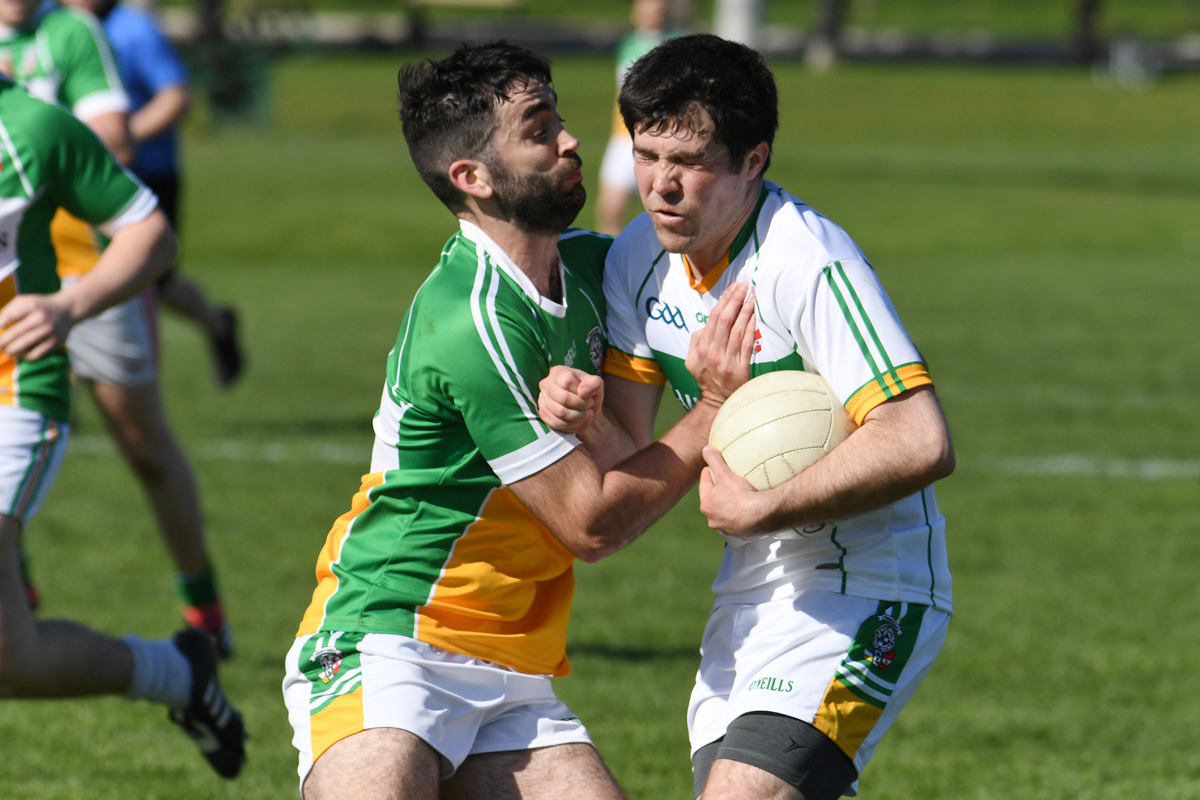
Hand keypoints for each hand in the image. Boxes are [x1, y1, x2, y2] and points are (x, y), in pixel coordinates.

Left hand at [0, 293, 76, 360]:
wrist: (67, 310)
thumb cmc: (39, 307)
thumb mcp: (24, 301)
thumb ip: (9, 311)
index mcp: (32, 305)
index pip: (10, 316)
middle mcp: (42, 318)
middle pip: (16, 333)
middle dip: (2, 342)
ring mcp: (50, 331)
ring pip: (25, 345)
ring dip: (12, 350)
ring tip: (7, 351)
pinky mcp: (56, 342)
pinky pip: (38, 354)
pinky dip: (27, 356)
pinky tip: (22, 354)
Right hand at [538, 366, 603, 433]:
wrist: (584, 409)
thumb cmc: (589, 393)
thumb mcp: (597, 385)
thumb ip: (593, 383)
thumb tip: (582, 391)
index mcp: (558, 371)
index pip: (567, 382)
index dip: (581, 392)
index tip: (588, 395)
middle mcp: (546, 384)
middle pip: (563, 398)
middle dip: (581, 405)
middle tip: (588, 405)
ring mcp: (543, 399)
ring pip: (560, 412)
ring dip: (578, 415)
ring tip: (585, 413)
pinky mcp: (543, 414)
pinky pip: (557, 422)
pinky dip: (571, 423)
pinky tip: (577, 419)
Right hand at [685, 282, 756, 407]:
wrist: (717, 401)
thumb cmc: (706, 377)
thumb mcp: (692, 360)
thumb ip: (696, 340)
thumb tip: (705, 325)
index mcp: (700, 348)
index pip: (713, 318)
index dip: (724, 300)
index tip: (734, 287)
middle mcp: (712, 353)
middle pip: (724, 320)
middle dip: (735, 300)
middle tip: (744, 286)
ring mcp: (726, 361)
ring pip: (736, 329)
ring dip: (745, 310)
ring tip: (752, 295)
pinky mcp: (740, 368)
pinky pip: (746, 344)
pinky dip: (751, 328)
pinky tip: (754, 315)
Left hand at [699, 445, 772, 538]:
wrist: (763, 517)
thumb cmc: (741, 495)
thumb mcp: (725, 473)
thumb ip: (714, 459)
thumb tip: (706, 449)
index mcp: (706, 505)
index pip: (704, 483)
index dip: (710, 472)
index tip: (715, 466)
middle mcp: (713, 520)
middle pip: (713, 499)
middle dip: (718, 490)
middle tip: (727, 479)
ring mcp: (728, 529)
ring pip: (725, 513)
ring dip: (729, 505)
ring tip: (739, 495)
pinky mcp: (742, 535)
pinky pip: (739, 521)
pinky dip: (741, 515)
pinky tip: (749, 509)